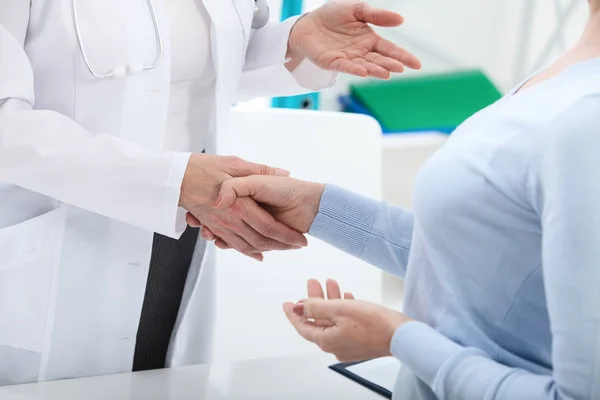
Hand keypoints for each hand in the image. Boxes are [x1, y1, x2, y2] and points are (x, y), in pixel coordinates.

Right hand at [180, 155, 306, 260]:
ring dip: (267, 250)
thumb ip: (260, 170)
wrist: (175, 178)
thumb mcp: (235, 163)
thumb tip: (284, 172)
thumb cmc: (204, 168)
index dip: (286, 236)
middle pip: (260, 241)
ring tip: (283, 249)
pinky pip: (233, 245)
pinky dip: (247, 252)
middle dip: (281, 246)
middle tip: (297, 246)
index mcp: (239, 205)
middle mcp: (231, 221)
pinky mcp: (214, 228)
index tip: (301, 239)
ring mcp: (221, 227)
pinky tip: (257, 254)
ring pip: (247, 246)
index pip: (268, 227)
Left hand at [283, 279, 410, 362]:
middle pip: (318, 320)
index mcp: (326, 340)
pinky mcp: (362, 340)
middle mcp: (335, 345)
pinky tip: (347, 296)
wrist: (402, 336)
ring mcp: (349, 344)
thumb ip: (315, 307)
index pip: (303, 326)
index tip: (286, 303)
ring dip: (330, 300)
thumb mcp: (339, 309)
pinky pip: (346, 323)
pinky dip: (343, 308)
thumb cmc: (373, 323)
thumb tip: (297, 306)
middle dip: (314, 300)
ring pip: (333, 319)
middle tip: (312, 282)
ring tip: (329, 282)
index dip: (294, 313)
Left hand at [287, 2, 421, 78]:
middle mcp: (361, 52)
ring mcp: (347, 59)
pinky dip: (354, 69)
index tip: (416, 64)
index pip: (390, 49)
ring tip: (387, 73)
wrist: (308, 22)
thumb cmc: (332, 16)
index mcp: (369, 40)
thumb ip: (377, 15)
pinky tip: (364, 71)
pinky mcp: (332, 62)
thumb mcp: (357, 9)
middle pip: (380, 60)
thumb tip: (400, 19)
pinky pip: (345, 66)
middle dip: (391, 64)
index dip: (403, 56)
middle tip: (401, 68)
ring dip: (375, 70)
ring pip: (365, 66)